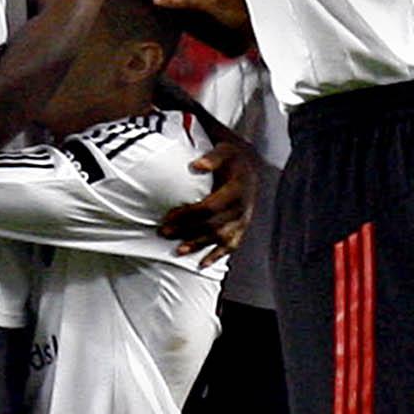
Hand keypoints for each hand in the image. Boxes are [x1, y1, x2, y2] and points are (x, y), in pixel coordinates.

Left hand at [158, 139, 258, 263]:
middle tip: (163, 232)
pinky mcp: (243, 226)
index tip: (168, 216)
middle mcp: (242, 204)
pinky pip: (232, 245)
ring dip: (199, 244)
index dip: (189, 214)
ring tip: (178, 251)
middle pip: (213, 223)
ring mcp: (244, 217)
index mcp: (237, 186)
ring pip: (221, 236)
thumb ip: (211, 157)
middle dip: (187, 230)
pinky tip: (202, 264)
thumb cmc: (230, 154)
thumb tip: (196, 166)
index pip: (211, 206)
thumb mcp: (223, 148)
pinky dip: (217, 255)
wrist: (249, 162)